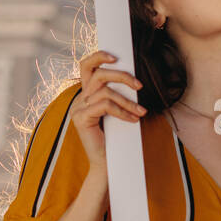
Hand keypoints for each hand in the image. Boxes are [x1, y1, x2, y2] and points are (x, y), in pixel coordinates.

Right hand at [72, 50, 145, 169]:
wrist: (108, 164)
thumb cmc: (116, 138)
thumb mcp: (118, 111)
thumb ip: (119, 95)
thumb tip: (134, 80)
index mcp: (86, 94)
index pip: (86, 66)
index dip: (99, 56)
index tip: (117, 57)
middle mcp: (79, 99)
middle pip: (98, 75)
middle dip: (122, 76)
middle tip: (139, 85)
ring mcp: (78, 109)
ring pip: (105, 92)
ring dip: (128, 101)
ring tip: (142, 111)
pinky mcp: (81, 119)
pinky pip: (105, 107)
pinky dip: (123, 112)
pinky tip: (133, 119)